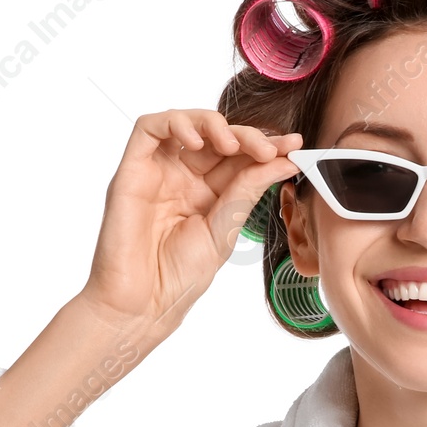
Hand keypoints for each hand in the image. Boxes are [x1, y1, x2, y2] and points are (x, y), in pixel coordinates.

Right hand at [80, 108, 301, 346]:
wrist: (143, 303)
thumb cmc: (180, 275)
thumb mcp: (225, 229)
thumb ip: (249, 190)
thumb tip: (286, 160)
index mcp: (209, 194)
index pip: (240, 158)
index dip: (267, 147)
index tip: (294, 146)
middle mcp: (183, 178)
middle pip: (217, 137)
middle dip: (248, 136)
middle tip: (270, 148)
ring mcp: (158, 171)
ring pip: (185, 123)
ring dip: (213, 123)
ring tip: (233, 144)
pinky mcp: (131, 169)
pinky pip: (149, 128)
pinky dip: (175, 123)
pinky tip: (198, 140)